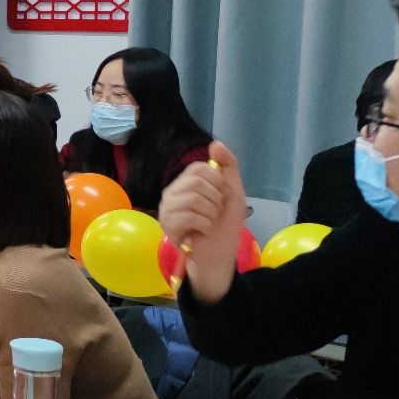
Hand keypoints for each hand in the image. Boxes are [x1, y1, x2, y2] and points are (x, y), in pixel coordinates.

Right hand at [158, 141, 244, 303]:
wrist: (218, 254)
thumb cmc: (223, 224)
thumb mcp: (232, 191)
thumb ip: (227, 166)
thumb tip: (214, 143)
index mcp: (185, 182)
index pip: (198, 169)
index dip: (216, 182)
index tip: (220, 197)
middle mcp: (172, 192)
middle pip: (196, 183)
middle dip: (215, 200)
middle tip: (214, 214)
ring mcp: (167, 209)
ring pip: (193, 199)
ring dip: (211, 214)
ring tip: (208, 223)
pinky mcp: (167, 225)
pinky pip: (189, 216)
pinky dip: (205, 225)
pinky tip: (202, 232)